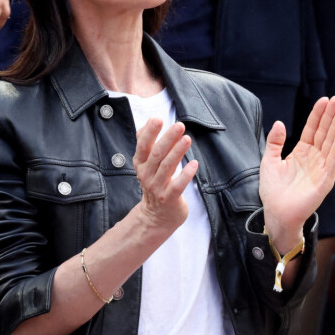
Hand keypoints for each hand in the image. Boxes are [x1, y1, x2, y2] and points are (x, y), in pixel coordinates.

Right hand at [133, 119, 197, 236]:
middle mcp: (146, 174)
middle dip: (168, 139)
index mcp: (141, 163)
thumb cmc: (155, 182)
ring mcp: (157, 187)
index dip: (149, 132)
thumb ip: (147, 142)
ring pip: (167, 167)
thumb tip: (149, 121)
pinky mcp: (169, 198)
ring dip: (177, 152)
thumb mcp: (147, 163)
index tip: (158, 119)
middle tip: (179, 126)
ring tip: (187, 139)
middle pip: (156, 154)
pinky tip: (194, 163)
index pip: (143, 145)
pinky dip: (186, 174)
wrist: (157, 215)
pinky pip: (177, 185)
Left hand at [259, 96, 334, 251]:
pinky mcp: (325, 179)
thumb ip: (274, 142)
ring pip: (330, 142)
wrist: (275, 212)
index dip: (317, 115)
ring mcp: (321, 168)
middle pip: (324, 132)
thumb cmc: (272, 190)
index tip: (324, 99)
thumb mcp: (269, 161)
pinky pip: (333, 159)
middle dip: (330, 115)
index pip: (312, 129)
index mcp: (301, 153)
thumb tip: (279, 122)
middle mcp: (313, 158)